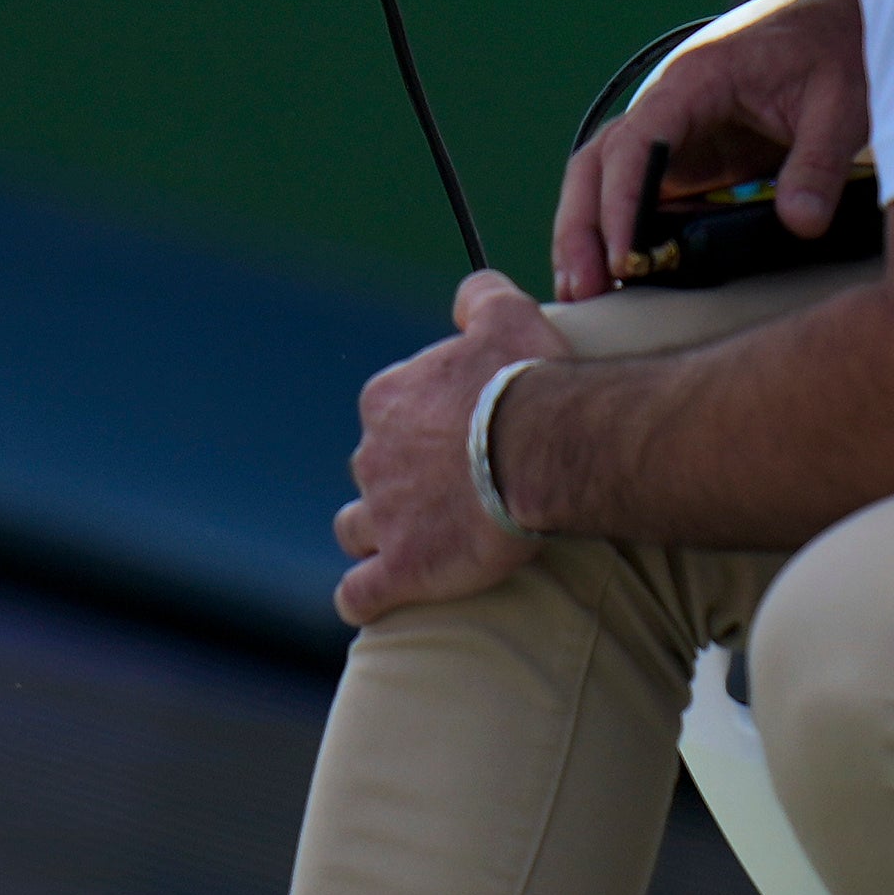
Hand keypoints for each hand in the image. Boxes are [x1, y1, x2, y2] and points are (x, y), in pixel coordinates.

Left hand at [336, 270, 564, 625]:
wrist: (538, 448)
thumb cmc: (524, 381)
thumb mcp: (507, 315)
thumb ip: (480, 297)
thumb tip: (469, 295)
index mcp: (388, 400)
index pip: (387, 413)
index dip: (419, 426)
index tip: (457, 437)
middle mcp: (373, 455)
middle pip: (372, 470)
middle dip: (397, 480)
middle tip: (447, 490)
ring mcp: (383, 515)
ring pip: (355, 528)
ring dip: (374, 534)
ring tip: (408, 541)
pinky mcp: (400, 568)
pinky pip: (359, 592)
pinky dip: (361, 597)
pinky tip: (370, 599)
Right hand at [557, 0, 871, 298]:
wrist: (841, 30)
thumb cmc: (835, 52)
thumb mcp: (839, 105)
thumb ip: (818, 164)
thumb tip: (799, 225)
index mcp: (695, 83)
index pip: (635, 144)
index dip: (620, 203)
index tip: (623, 257)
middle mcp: (669, 109)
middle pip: (598, 166)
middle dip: (580, 228)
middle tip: (582, 290)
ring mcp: (674, 137)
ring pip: (605, 183)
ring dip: (589, 236)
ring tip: (586, 295)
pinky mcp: (689, 162)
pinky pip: (640, 199)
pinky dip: (620, 236)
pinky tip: (621, 279)